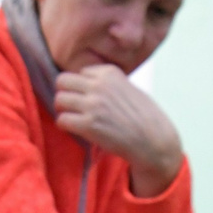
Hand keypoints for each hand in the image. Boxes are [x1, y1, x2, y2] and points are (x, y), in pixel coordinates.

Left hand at [53, 65, 181, 195]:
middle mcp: (99, 85)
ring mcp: (93, 104)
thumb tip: (85, 83)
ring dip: (64, 110)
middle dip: (66, 93)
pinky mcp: (88, 125)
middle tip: (73, 107)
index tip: (90, 98)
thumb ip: (108, 83)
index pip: (81, 72)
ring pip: (59, 99)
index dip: (82, 86)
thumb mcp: (128, 87)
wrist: (153, 140)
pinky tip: (76, 129)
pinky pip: (62, 120)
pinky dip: (65, 125)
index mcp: (109, 73)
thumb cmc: (144, 116)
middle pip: (63, 81)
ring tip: (74, 118)